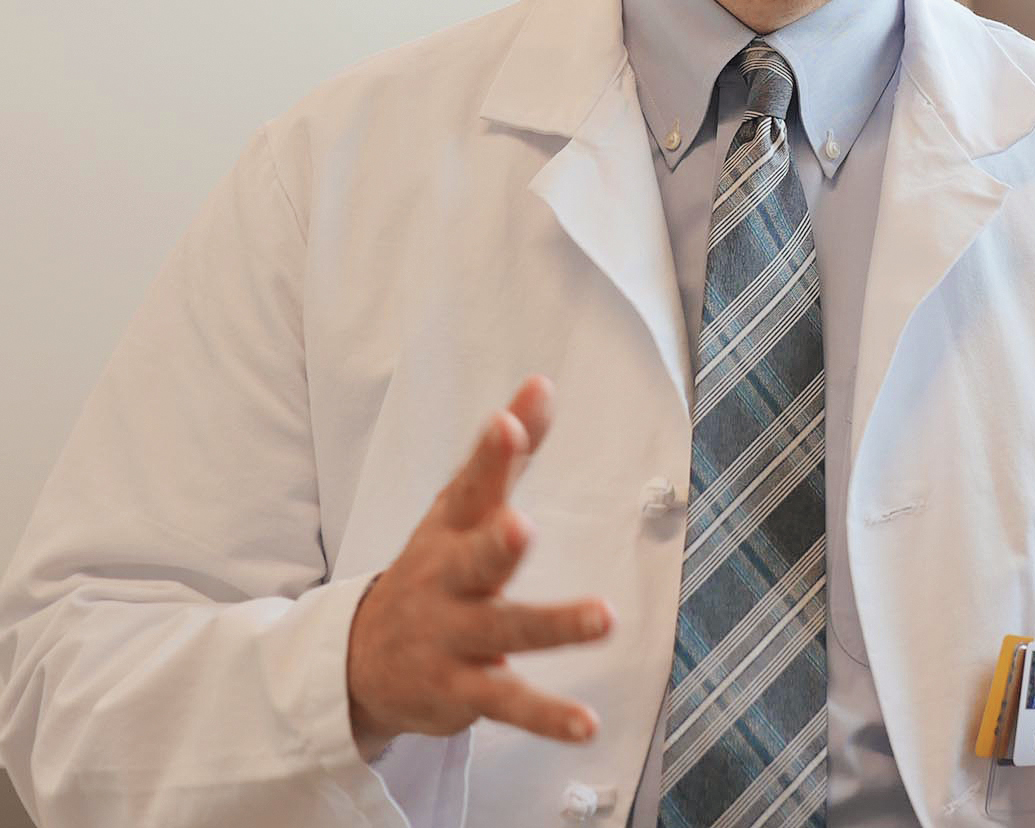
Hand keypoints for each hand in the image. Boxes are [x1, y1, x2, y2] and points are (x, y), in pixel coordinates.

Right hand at [345, 377, 612, 757]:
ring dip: (553, 624)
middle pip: (474, 559)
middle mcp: (449, 581)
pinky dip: (548, 716)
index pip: (471, 485)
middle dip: (495, 543)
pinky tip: (586, 725)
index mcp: (451, 530)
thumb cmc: (432, 569)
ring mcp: (453, 638)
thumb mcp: (460, 508)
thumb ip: (506, 452)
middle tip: (521, 526)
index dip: (491, 455)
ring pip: (504, 631)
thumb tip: (542, 383)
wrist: (357, 662)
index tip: (510, 422)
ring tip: (603, 617)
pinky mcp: (463, 690)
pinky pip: (510, 703)